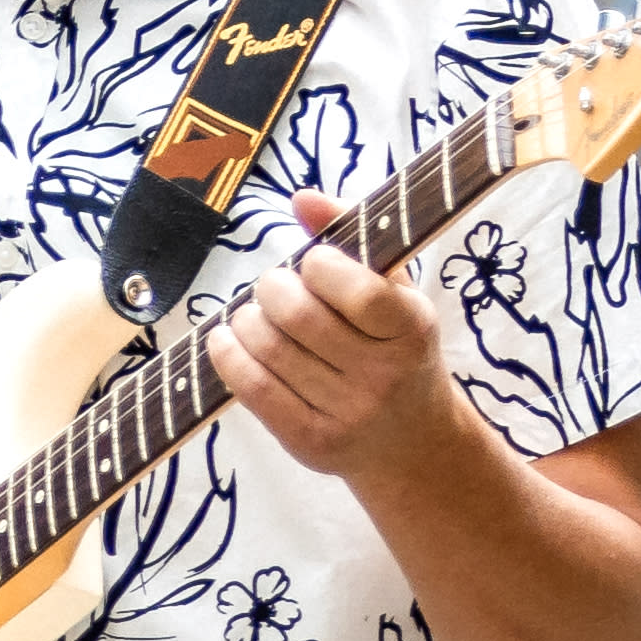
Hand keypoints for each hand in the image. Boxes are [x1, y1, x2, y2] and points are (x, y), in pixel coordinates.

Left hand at [212, 193, 467, 487]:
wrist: (413, 443)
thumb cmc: (396, 350)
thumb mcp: (396, 295)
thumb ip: (355, 240)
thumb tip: (302, 198)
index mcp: (412, 329)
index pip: (359, 292)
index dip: (321, 267)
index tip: (311, 262)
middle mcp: (384, 374)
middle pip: (298, 317)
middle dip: (271, 288)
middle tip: (271, 285)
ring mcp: (347, 412)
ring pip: (268, 350)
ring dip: (244, 320)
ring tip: (252, 314)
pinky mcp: (309, 441)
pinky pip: (251, 388)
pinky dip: (227, 355)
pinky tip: (228, 339)